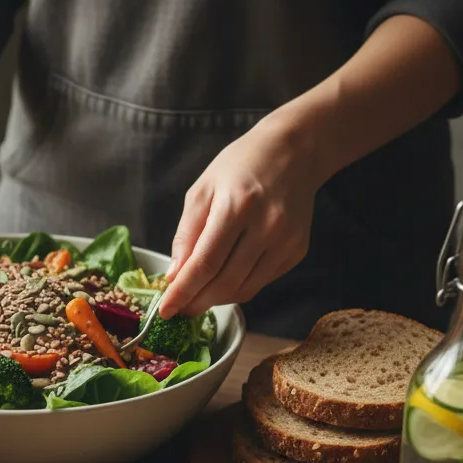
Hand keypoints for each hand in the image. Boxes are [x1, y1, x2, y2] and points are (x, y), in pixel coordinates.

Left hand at [158, 116, 321, 317]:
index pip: (204, 263)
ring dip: (216, 299)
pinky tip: (224, 280)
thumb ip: (186, 234)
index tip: (165, 310)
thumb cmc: (239, 166)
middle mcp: (267, 227)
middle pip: (225, 282)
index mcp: (237, 207)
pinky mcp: (297, 251)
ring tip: (197, 296)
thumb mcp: (202, 191)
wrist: (293, 152)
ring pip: (244, 289)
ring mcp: (286, 241)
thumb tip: (174, 275)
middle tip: (178, 308)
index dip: (183, 292)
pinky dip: (238, 288)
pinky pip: (261, 282)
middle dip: (196, 301)